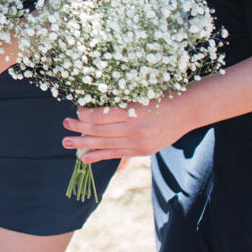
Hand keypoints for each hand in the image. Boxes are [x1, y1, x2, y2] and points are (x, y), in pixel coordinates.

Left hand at [62, 95, 198, 161]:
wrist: (187, 111)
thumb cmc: (160, 96)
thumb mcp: (138, 93)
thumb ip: (117, 102)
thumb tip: (90, 106)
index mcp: (132, 111)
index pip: (99, 116)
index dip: (84, 114)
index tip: (77, 110)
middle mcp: (134, 129)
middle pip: (99, 131)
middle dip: (79, 129)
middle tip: (65, 126)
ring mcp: (139, 142)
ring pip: (105, 144)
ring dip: (84, 144)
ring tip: (67, 142)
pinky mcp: (142, 151)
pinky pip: (116, 154)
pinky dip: (100, 156)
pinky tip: (85, 158)